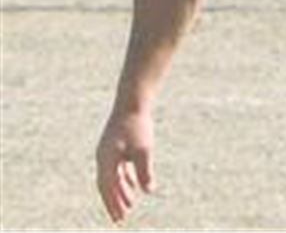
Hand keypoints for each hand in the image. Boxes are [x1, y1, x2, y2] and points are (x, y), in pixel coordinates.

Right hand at [95, 108, 155, 222]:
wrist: (132, 102)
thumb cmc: (138, 126)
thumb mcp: (143, 150)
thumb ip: (144, 171)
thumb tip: (149, 190)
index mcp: (106, 161)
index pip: (108, 189)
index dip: (114, 204)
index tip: (120, 218)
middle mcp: (103, 158)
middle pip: (107, 186)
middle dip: (114, 202)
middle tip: (121, 218)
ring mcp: (107, 151)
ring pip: (112, 177)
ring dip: (120, 190)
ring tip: (130, 204)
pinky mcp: (114, 145)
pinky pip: (117, 167)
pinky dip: (124, 177)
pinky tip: (134, 184)